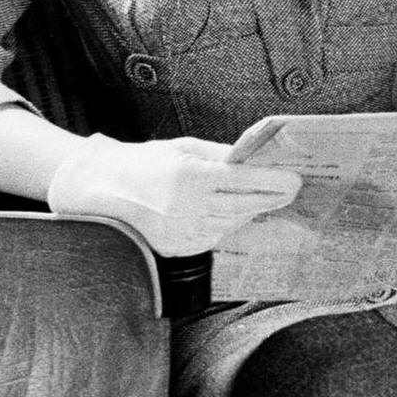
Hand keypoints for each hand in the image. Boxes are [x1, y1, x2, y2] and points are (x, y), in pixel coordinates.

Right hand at [46, 133, 300, 255]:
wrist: (102, 188)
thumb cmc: (146, 162)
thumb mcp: (183, 148)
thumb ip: (221, 155)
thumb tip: (256, 158)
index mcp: (189, 177)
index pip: (243, 181)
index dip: (273, 182)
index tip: (295, 180)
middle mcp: (186, 207)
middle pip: (244, 206)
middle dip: (271, 198)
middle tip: (291, 190)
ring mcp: (181, 231)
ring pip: (231, 223)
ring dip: (249, 211)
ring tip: (264, 198)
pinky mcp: (177, 248)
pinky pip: (213, 236)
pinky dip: (226, 224)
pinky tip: (230, 212)